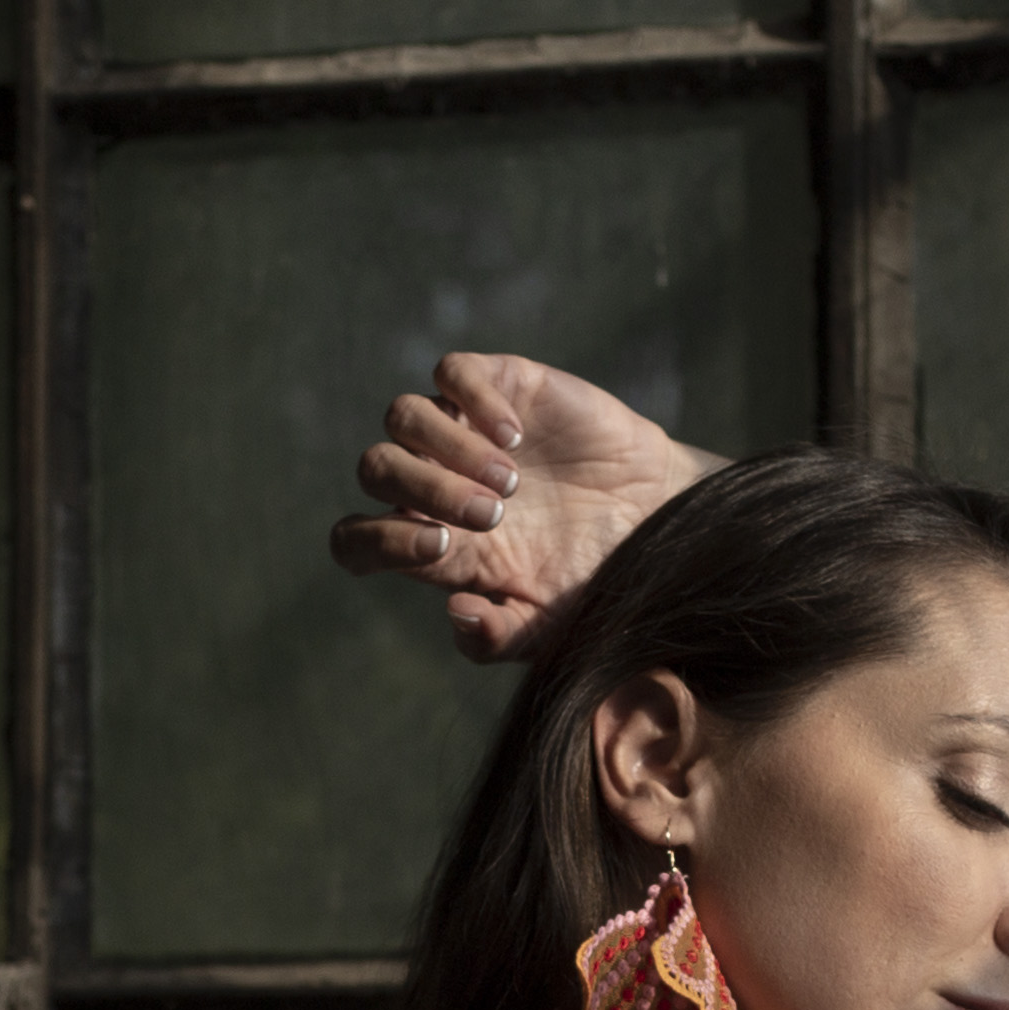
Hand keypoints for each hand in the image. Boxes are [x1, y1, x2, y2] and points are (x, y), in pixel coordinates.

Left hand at [326, 351, 720, 662]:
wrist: (653, 520)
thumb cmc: (589, 576)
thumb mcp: (546, 627)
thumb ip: (497, 637)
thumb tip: (456, 612)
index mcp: (429, 543)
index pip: (355, 539)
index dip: (373, 544)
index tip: (439, 549)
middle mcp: (432, 482)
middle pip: (374, 469)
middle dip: (424, 493)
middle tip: (494, 517)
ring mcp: (461, 429)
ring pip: (400, 416)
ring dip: (446, 449)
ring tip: (510, 481)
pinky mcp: (499, 386)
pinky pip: (452, 372)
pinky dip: (474, 399)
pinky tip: (517, 436)